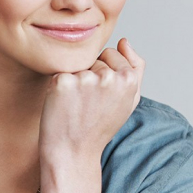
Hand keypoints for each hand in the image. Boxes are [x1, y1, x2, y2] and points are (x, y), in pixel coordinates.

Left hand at [38, 38, 144, 169]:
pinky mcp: (62, 82)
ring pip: (76, 65)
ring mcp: (84, 79)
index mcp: (128, 78)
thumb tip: (125, 41)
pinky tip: (63, 104)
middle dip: (89, 75)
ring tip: (76, 105)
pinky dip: (58, 86)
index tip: (102, 97)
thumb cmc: (101, 125)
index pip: (110, 53)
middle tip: (88, 104)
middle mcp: (108, 76)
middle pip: (92, 58)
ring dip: (74, 81)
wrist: (73, 151)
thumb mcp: (128, 99)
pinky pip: (59, 72)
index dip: (104, 73)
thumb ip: (135, 67)